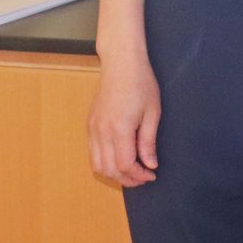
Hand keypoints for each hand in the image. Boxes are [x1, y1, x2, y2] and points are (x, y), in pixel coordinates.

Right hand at [88, 52, 161, 186]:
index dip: (139, 175)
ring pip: (97, 165)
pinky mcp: (89, 125)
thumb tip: (150, 165)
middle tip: (143, 177)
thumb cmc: (141, 83)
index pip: (125, 165)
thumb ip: (149, 141)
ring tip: (132, 171)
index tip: (152, 174)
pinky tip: (119, 159)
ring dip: (114, 174)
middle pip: (109, 169)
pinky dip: (104, 163)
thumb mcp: (153, 111)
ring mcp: (93, 129)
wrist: (121, 63)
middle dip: (127, 179)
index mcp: (119, 128)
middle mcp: (101, 131)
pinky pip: (92, 153)